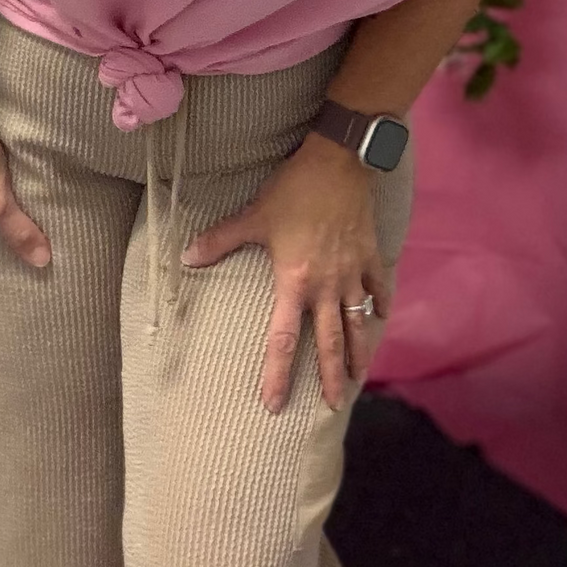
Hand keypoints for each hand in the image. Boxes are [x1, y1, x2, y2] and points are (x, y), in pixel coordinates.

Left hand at [182, 132, 389, 412]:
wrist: (338, 161)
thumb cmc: (293, 190)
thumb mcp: (253, 215)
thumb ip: (220, 240)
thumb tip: (186, 256)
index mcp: (294, 282)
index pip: (282, 339)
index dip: (277, 374)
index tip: (274, 404)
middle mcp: (326, 286)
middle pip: (329, 342)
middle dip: (330, 377)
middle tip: (333, 405)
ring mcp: (351, 273)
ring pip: (358, 323)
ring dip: (359, 351)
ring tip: (359, 375)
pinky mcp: (369, 256)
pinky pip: (378, 288)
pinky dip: (380, 304)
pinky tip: (381, 317)